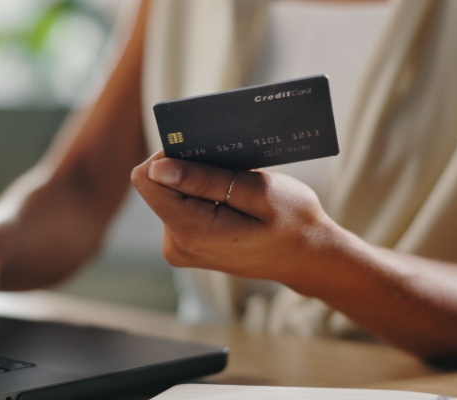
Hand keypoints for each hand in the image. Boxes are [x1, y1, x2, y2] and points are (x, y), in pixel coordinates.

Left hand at [130, 152, 338, 283]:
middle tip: (229, 170)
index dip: (171, 155)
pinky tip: (232, 199)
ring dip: (199, 182)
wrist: (308, 258)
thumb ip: (206, 179)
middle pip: (157, 185)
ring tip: (236, 187)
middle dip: (189, 169)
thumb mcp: (259, 193)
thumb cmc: (293, 223)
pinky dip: (202, 196)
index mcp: (191, 231)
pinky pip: (181, 207)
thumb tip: (157, 167)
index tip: (204, 152)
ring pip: (169, 194)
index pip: (147, 179)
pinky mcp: (185, 244)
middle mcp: (175, 244)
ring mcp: (179, 247)